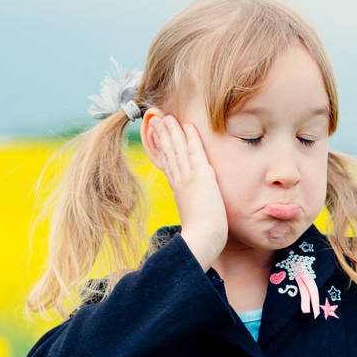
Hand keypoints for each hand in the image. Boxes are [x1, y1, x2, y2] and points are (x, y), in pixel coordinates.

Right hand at [143, 110, 227, 269]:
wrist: (201, 240)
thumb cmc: (200, 234)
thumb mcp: (192, 216)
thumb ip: (190, 206)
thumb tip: (190, 206)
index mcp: (178, 189)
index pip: (168, 164)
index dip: (161, 149)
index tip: (156, 137)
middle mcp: (180, 181)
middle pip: (168, 153)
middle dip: (162, 136)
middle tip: (155, 120)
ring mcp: (188, 177)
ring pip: (178, 149)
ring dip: (171, 132)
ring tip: (165, 117)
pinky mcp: (200, 176)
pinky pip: (195, 152)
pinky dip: (190, 138)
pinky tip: (187, 126)